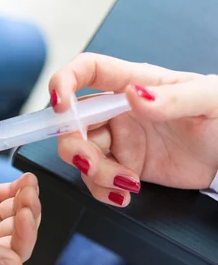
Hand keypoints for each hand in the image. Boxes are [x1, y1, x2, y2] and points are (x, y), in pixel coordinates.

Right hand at [50, 53, 217, 206]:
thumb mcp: (209, 101)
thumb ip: (172, 98)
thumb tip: (134, 95)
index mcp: (133, 83)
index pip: (86, 70)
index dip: (64, 82)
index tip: (61, 106)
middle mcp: (118, 110)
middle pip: (72, 122)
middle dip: (74, 146)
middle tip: (92, 164)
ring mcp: (118, 139)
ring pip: (81, 155)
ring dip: (94, 173)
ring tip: (127, 182)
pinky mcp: (123, 165)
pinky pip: (96, 179)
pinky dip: (103, 190)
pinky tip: (125, 194)